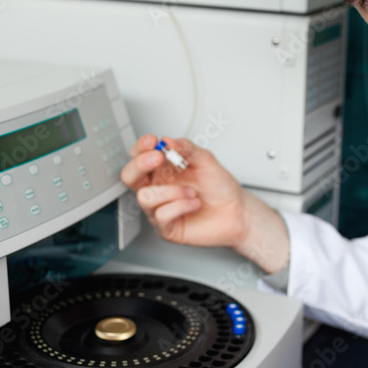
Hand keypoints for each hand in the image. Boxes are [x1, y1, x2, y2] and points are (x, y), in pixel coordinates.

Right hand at [120, 134, 248, 248]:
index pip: (139, 156)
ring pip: (145, 197)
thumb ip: (187, 149)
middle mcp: (158, 188)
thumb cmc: (220, 188)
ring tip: (191, 192)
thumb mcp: (206, 161)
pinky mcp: (166, 227)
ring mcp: (159, 208)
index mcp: (163, 169)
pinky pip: (161, 215)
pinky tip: (193, 204)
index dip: (140, 147)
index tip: (152, 141)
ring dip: (171, 191)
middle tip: (158, 158)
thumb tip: (168, 141)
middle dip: (140, 164)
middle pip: (129, 176)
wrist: (237, 212)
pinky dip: (180, 206)